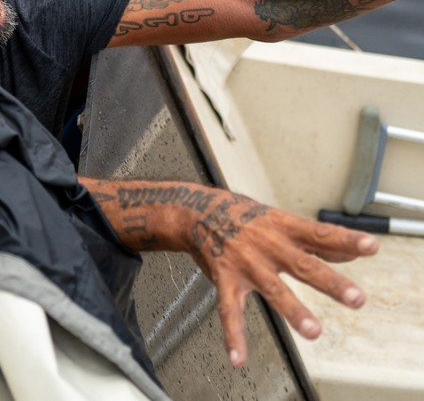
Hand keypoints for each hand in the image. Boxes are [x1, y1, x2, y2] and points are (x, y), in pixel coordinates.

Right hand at [178, 191, 378, 366]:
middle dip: (330, 282)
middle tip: (355, 298)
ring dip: (293, 311)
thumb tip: (351, 250)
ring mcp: (246, 264)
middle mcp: (268, 246)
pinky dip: (233, 334)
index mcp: (284, 228)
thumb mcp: (280, 220)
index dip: (347, 239)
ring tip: (313, 331)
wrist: (196, 212)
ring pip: (273, 289)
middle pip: (303, 265)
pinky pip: (229, 310)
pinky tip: (238, 356)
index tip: (371, 246)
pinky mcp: (225, 279)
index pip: (321, 233)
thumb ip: (315, 239)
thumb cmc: (243, 217)